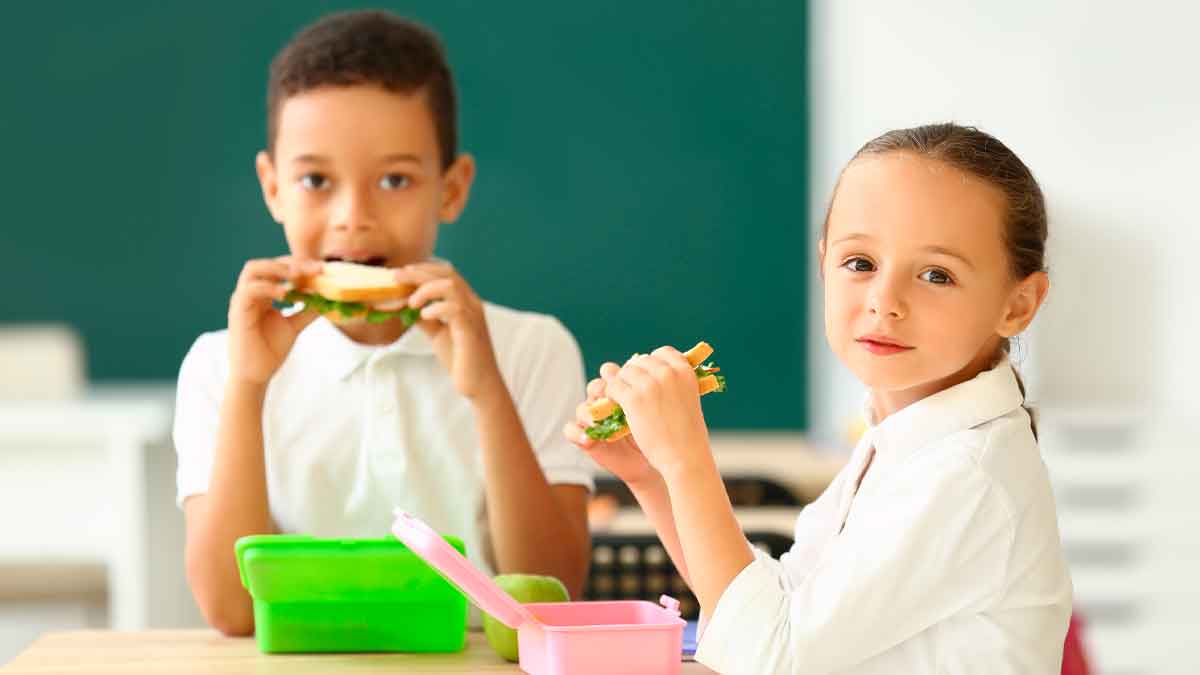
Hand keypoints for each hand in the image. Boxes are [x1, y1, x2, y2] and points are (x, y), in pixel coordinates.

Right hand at [227, 256, 322, 386]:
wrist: (256, 375)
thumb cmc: (270, 350)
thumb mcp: (294, 326)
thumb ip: (307, 310)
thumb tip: (326, 298)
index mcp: (262, 294)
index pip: (279, 268)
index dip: (300, 265)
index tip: (322, 269)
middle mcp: (250, 293)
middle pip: (267, 263)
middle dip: (293, 263)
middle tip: (315, 269)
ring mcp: (242, 300)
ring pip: (253, 269)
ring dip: (278, 269)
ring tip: (299, 276)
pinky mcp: (238, 311)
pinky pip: (250, 290)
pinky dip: (268, 287)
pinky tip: (286, 294)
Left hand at [395, 261, 500, 399]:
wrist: (479, 384)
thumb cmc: (461, 359)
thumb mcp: (438, 333)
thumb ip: (425, 318)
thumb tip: (405, 307)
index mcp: (466, 301)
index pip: (447, 273)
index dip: (424, 269)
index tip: (401, 273)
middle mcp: (472, 303)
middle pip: (447, 274)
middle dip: (418, 272)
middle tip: (396, 277)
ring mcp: (473, 315)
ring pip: (451, 286)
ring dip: (426, 289)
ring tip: (412, 302)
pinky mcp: (470, 330)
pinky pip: (454, 308)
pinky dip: (435, 308)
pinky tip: (424, 315)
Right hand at [564, 370, 659, 487]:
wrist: (658, 462)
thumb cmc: (661, 434)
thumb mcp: (658, 411)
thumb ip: (652, 393)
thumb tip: (657, 369)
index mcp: (623, 390)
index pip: (611, 374)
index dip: (614, 375)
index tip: (626, 383)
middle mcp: (606, 403)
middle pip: (595, 387)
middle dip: (601, 389)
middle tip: (609, 396)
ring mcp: (595, 420)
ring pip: (582, 407)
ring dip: (588, 412)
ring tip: (596, 421)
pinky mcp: (586, 438)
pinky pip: (570, 430)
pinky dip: (576, 433)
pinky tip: (589, 439)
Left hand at [602, 347, 711, 478]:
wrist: (685, 456)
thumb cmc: (689, 435)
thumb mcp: (690, 400)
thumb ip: (676, 384)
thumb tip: (658, 376)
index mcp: (685, 371)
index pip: (663, 352)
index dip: (653, 363)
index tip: (648, 376)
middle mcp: (667, 373)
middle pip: (641, 362)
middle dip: (635, 375)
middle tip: (631, 390)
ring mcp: (649, 384)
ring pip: (625, 373)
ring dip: (621, 384)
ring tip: (621, 397)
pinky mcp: (633, 399)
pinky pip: (614, 387)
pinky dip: (611, 394)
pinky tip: (615, 404)